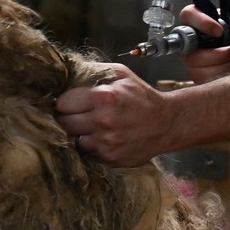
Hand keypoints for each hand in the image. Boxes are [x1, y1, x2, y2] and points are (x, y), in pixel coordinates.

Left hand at [56, 63, 181, 166]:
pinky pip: (88, 152)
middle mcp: (102, 121)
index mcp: (103, 97)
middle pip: (64, 123)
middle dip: (69, 117)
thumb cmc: (141, 97)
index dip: (65, 101)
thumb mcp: (121, 74)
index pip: (62, 103)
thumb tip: (66, 73)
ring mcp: (106, 143)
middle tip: (79, 114)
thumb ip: (92, 71)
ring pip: (73, 139)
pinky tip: (103, 136)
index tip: (71, 102)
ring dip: (79, 133)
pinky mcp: (110, 158)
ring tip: (93, 125)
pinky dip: (92, 145)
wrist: (166, 123)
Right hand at [177, 0, 229, 82]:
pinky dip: (221, 75)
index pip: (188, 16)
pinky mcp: (199, 74)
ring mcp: (194, 58)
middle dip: (214, 53)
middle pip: (189, 47)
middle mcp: (193, 39)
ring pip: (196, 66)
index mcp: (200, 19)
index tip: (220, 30)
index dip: (201, 23)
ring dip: (220, 64)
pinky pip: (202, 79)